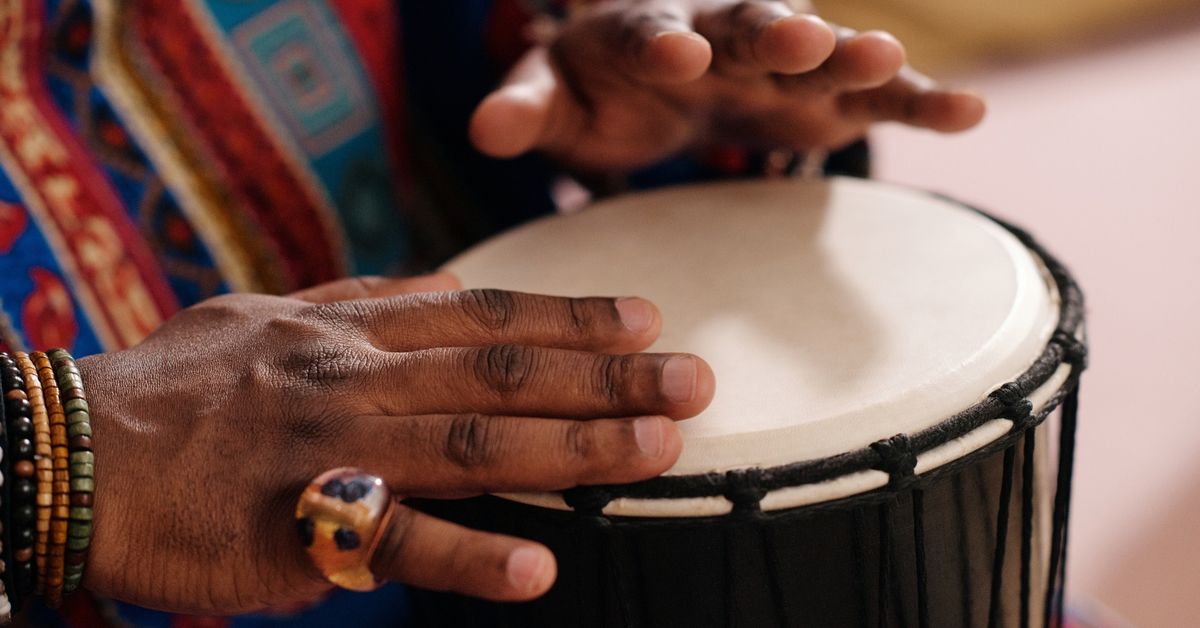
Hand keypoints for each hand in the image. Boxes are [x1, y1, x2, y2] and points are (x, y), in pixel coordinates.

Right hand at [77, 273, 714, 612]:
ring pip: (468, 445)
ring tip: (657, 450)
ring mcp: (323, 449)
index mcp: (345, 327)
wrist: (71, 452)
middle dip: (604, 377)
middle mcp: (348, 375)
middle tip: (695, 380)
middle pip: (498, 372)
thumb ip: (362, 306)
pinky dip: (467, 559)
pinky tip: (537, 573)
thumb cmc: (178, 389)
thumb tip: (446, 290)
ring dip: (571, 451)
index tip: (645, 316)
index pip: (481, 313)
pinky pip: (391, 544)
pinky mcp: (289, 529)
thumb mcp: (269, 317)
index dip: (569, 314)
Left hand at [470, 0, 985, 170]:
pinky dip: (915, 100)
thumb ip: (522, 107)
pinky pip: (873, 93)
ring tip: (892, 62)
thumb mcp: (551, 97)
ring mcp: (779, 60)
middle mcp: (720, 32)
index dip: (662, 40)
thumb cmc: (596, 88)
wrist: (656, 75)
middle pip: (749, 25)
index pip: (652, 28)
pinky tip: (965, 113)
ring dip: (853, 55)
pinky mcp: (822, 92)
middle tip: (797, 38)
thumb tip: (481, 129)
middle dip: (773, 31)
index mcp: (644, 29)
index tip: (674, 53)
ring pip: (822, 51)